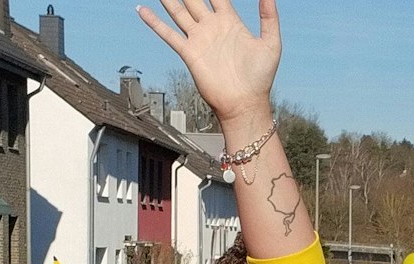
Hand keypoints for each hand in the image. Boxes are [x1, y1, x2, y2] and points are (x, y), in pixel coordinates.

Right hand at [138, 0, 280, 127]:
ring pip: (178, 11)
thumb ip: (269, 17)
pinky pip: (168, 34)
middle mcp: (212, 27)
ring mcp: (199, 39)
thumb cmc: (260, 78)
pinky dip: (154, 22)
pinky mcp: (189, 53)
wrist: (244, 103)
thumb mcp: (271, 43)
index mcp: (230, 21)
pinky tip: (142, 10)